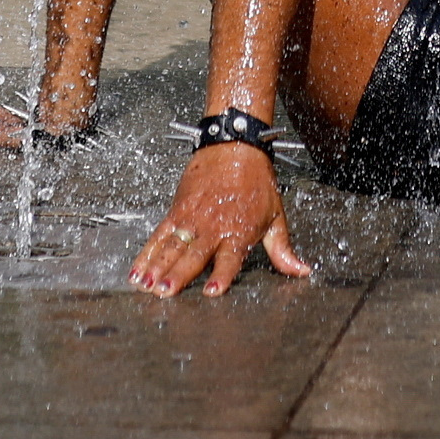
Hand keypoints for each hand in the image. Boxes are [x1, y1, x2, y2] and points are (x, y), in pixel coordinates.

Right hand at [128, 141, 310, 296]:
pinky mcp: (177, 211)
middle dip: (178, 275)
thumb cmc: (256, 181)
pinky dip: (147, 253)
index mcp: (238, 233)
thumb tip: (302, 271)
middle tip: (164, 292)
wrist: (235, 146)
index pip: (229, 260)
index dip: (220, 276)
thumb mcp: (276, 216)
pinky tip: (137, 269)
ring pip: (171, 247)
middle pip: (193, 256)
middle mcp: (213, 228)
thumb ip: (283, 249)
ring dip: (157, 267)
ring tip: (145, 285)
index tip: (211, 292)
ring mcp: (192, 219)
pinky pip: (159, 235)